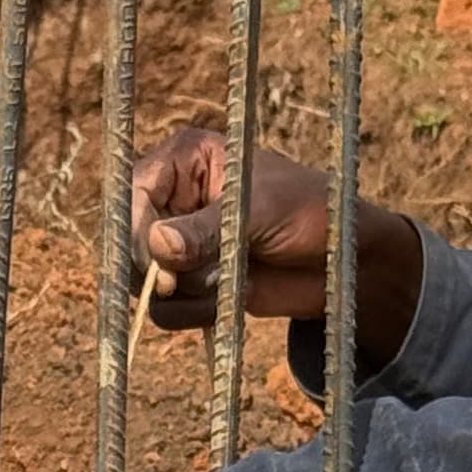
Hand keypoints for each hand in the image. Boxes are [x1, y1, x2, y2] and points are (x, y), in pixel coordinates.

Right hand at [132, 127, 425, 357]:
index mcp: (187, 158)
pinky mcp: (191, 283)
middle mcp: (175, 198)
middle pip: (132, 241)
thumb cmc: (310, 212)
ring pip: (146, 283)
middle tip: (198, 277)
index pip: (136, 192)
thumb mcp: (259, 212)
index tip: (161, 260)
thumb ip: (207, 229)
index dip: (140, 228)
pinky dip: (197, 312)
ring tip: (229, 281)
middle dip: (163, 269)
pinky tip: (233, 294)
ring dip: (186, 293)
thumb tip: (160, 246)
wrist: (339, 261)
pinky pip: (168, 310)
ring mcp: (180, 243)